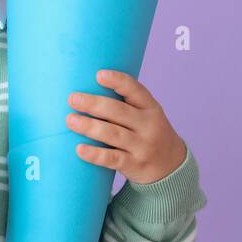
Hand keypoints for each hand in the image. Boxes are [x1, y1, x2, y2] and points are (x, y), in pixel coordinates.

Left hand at [65, 69, 186, 183]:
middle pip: (119, 112)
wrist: (171, 166)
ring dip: (90, 126)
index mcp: (150, 108)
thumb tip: (85, 90)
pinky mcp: (134, 165)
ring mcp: (142, 146)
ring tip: (70, 120)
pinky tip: (79, 149)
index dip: (118, 81)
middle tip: (72, 98)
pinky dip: (95, 155)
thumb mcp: (146, 115)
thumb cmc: (147, 134)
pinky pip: (113, 159)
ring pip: (113, 134)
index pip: (135, 90)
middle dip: (94, 104)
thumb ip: (124, 104)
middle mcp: (148, 125)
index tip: (99, 75)